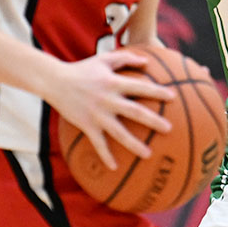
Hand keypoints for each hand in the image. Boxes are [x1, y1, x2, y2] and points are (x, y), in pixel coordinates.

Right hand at [48, 49, 173, 170]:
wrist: (55, 81)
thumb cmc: (82, 69)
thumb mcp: (103, 59)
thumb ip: (125, 58)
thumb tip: (147, 61)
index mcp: (114, 82)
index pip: (140, 86)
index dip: (156, 91)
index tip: (172, 98)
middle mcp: (108, 99)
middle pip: (134, 111)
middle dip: (152, 120)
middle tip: (169, 129)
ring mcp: (97, 114)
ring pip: (119, 132)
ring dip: (134, 144)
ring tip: (148, 154)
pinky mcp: (87, 125)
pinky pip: (98, 143)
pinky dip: (105, 155)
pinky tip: (114, 168)